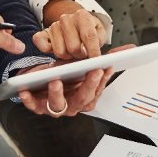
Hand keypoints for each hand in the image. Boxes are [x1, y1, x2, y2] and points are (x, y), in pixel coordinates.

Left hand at [18, 45, 135, 116]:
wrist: (42, 78)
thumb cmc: (66, 73)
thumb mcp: (84, 64)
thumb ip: (106, 58)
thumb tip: (131, 49)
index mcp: (86, 97)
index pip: (97, 90)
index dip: (101, 80)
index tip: (105, 68)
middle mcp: (72, 105)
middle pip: (82, 99)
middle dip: (87, 85)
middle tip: (91, 72)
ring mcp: (55, 107)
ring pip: (58, 105)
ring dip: (57, 94)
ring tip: (56, 81)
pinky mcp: (38, 106)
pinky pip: (34, 106)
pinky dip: (29, 100)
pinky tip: (26, 90)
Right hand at [35, 0, 106, 59]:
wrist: (73, 21)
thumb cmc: (87, 28)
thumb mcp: (99, 31)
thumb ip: (99, 39)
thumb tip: (95, 49)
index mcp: (82, 16)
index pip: (89, 36)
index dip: (93, 51)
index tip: (95, 60)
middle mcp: (66, 19)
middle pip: (74, 47)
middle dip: (80, 54)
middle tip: (82, 53)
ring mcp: (53, 26)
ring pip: (60, 51)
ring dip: (67, 55)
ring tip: (72, 50)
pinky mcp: (43, 33)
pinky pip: (41, 45)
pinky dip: (47, 50)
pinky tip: (57, 48)